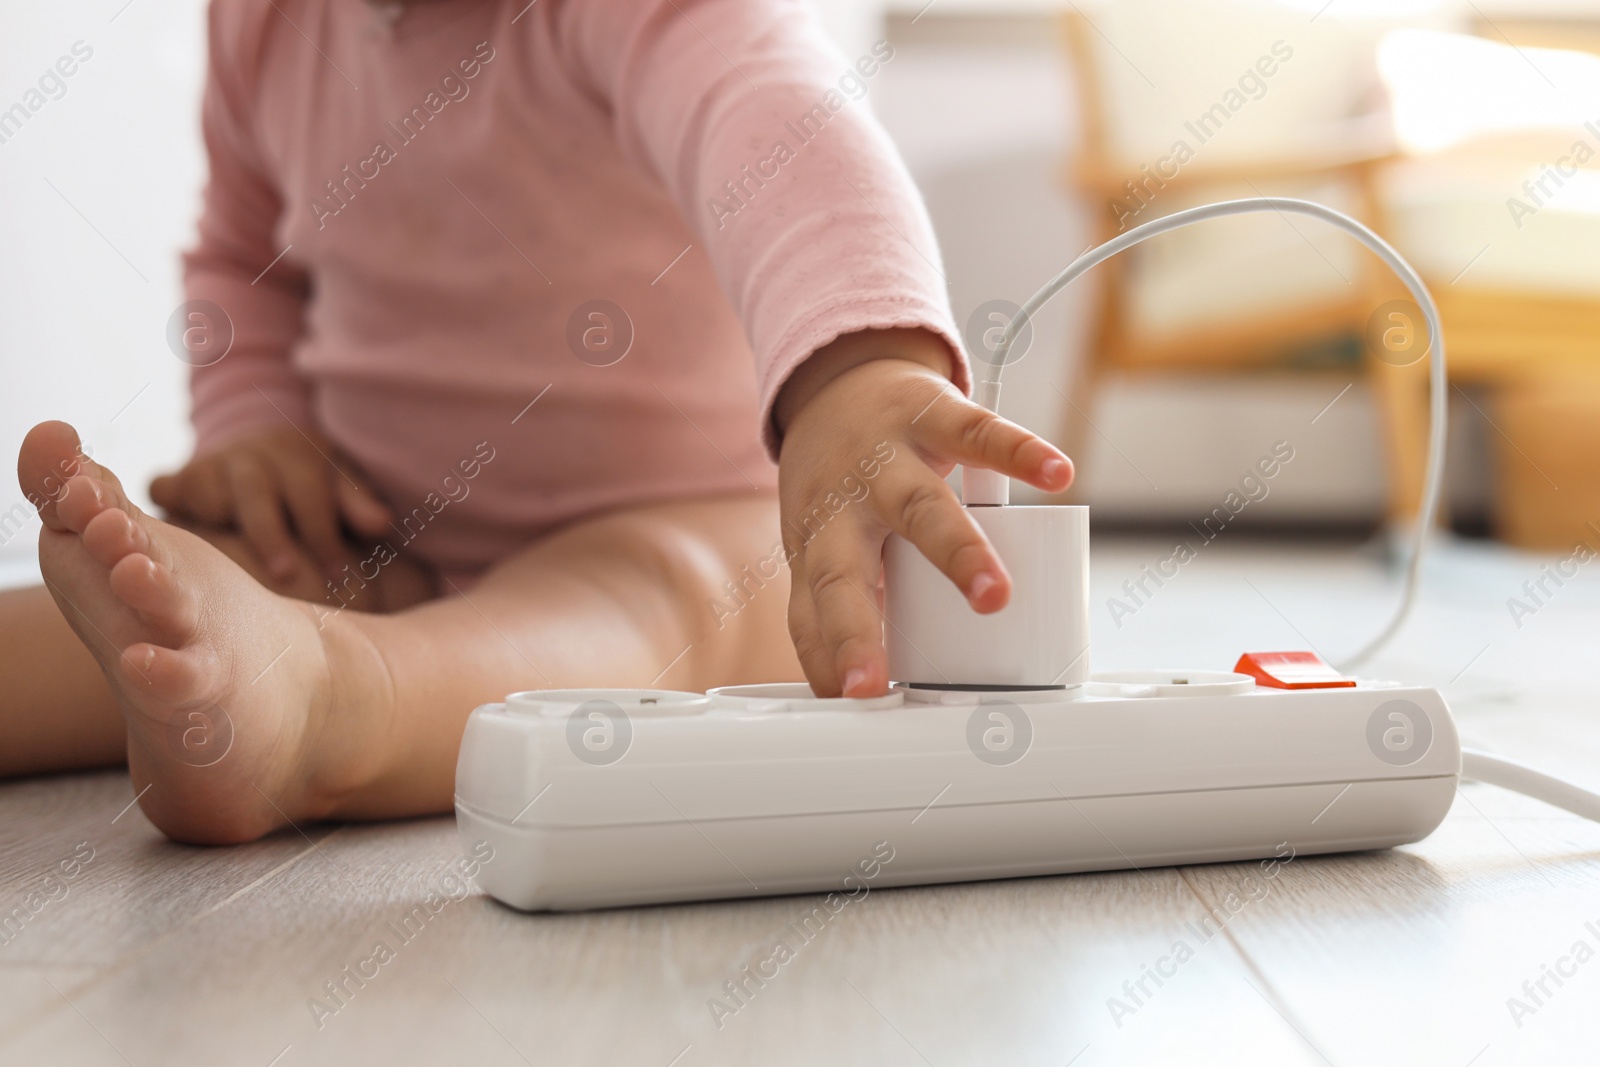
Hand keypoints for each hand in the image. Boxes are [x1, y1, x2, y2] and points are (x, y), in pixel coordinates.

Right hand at [149, 426, 390, 580]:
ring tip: (229, 563)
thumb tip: (382, 524)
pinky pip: (163, 488)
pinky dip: (166, 504)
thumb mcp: (339, 483)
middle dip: (271, 535)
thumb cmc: (309, 480)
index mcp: (296, 453)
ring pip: (206, 488)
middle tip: (287, 576)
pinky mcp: (177, 479)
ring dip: (217, 517)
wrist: (260, 447)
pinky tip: (174, 535)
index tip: (340, 577)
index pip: (312, 494)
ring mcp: (210, 465)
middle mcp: (250, 454)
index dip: (325, 535)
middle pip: (257, 492)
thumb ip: (358, 505)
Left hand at [775, 328, 1073, 697]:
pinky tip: (1056, 474)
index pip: (812, 612)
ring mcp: (887, 459)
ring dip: (957, 552)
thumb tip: (841, 695)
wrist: (839, 380)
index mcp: (817, 546)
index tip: (851, 702)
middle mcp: (843, 507)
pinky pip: (980, 432)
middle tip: (879, 681)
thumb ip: (830, 615)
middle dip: (861, 626)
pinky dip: (1021, 452)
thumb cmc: (836, 484)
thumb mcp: (820, 547)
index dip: (828, 657)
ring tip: (994, 595)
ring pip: (920, 507)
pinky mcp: (932, 415)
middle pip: (847, 570)